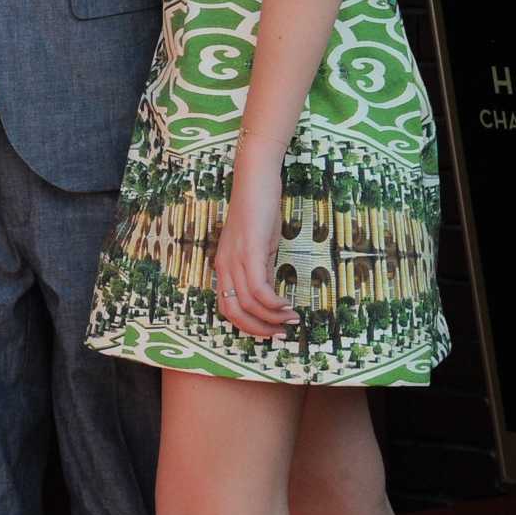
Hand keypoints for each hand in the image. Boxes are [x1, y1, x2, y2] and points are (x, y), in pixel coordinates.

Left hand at [213, 171, 297, 340]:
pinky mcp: (250, 250)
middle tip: (281, 333)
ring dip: (272, 318)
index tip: (269, 331)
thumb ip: (260, 270)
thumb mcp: (258, 247)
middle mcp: (224, 265)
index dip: (247, 326)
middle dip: (258, 329)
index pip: (226, 308)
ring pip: (248, 303)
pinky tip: (287, 305)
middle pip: (233, 312)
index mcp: (223, 266)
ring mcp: (236, 258)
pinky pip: (258, 287)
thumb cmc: (258, 211)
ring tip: (291, 319)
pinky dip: (274, 303)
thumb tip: (270, 295)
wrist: (256, 181)